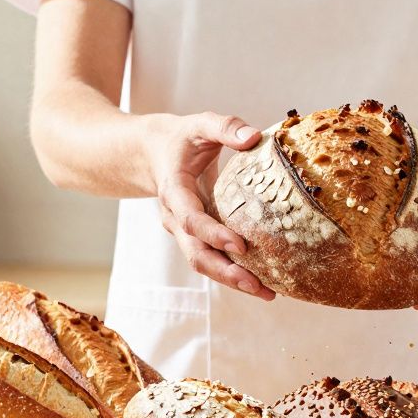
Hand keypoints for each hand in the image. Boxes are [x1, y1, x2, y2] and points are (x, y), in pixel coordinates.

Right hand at [144, 112, 275, 299]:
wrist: (150, 153)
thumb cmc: (179, 138)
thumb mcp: (200, 124)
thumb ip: (225, 127)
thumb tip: (255, 137)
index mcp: (174, 191)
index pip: (191, 219)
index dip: (213, 234)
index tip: (240, 246)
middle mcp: (175, 218)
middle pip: (196, 254)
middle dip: (226, 273)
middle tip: (258, 286)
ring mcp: (183, 231)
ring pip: (203, 263)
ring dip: (233, 281)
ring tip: (268, 293)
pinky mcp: (194, 237)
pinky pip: (212, 259)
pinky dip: (233, 273)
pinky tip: (262, 282)